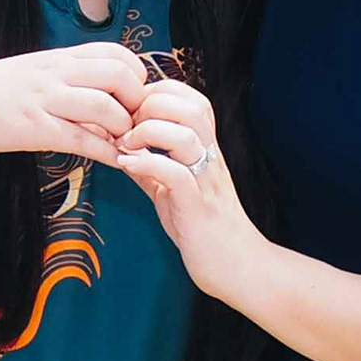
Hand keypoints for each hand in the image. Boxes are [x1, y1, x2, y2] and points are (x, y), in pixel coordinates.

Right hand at [0, 45, 141, 164]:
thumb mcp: (33, 72)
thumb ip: (66, 80)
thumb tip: (100, 96)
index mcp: (59, 58)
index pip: (116, 53)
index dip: (137, 75)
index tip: (136, 98)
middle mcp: (56, 73)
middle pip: (119, 75)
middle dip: (138, 101)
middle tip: (137, 123)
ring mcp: (45, 100)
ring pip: (103, 106)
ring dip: (124, 128)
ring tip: (127, 143)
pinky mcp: (33, 128)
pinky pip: (80, 139)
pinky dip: (105, 152)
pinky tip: (117, 161)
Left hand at [109, 76, 264, 294]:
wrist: (238, 268)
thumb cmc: (204, 230)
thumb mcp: (172, 191)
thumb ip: (151, 168)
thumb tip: (121, 150)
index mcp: (205, 149)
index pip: (191, 97)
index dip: (158, 92)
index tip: (133, 112)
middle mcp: (210, 158)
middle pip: (190, 107)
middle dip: (151, 106)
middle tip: (127, 128)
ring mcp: (206, 181)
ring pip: (185, 135)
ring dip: (148, 132)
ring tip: (127, 146)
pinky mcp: (198, 207)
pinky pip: (177, 175)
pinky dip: (148, 165)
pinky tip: (127, 167)